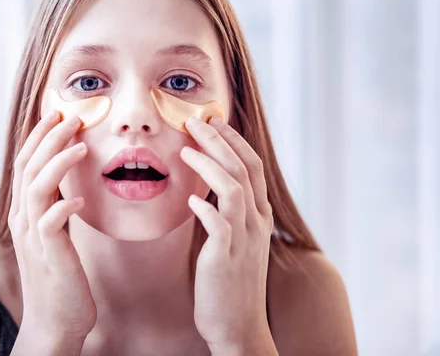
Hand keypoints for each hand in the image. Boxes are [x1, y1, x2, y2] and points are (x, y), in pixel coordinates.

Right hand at [8, 110, 96, 340]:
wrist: (55, 321)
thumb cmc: (59, 274)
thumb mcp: (54, 234)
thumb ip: (54, 208)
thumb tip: (65, 183)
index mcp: (26, 212)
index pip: (26, 164)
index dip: (39, 137)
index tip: (57, 113)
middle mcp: (24, 220)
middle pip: (29, 168)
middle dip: (48, 138)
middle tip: (69, 116)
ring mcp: (34, 238)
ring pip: (37, 189)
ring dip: (57, 163)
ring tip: (80, 144)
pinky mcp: (50, 256)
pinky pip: (51, 225)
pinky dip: (63, 207)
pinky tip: (80, 198)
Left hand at [180, 116, 274, 351]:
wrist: (239, 325)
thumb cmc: (230, 281)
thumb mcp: (234, 240)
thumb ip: (226, 213)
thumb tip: (204, 189)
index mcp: (259, 214)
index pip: (251, 165)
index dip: (233, 140)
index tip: (212, 121)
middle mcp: (256, 221)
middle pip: (243, 168)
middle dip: (220, 140)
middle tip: (196, 120)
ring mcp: (244, 238)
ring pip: (233, 188)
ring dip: (209, 164)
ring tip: (186, 147)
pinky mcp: (226, 256)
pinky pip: (219, 223)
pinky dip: (204, 205)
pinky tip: (188, 197)